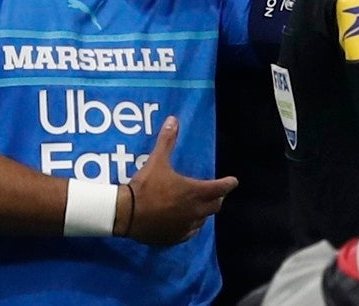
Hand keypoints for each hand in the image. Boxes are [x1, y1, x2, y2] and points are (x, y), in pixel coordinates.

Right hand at [123, 116, 237, 244]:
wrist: (126, 213)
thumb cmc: (145, 186)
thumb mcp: (156, 161)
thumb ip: (167, 141)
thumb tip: (173, 120)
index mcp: (195, 192)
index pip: (221, 188)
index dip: (229, 184)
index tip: (233, 181)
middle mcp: (195, 211)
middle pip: (215, 205)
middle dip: (217, 197)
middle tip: (214, 192)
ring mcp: (185, 226)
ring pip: (203, 220)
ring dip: (204, 212)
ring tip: (199, 205)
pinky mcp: (174, 238)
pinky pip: (189, 233)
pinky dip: (190, 226)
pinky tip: (185, 222)